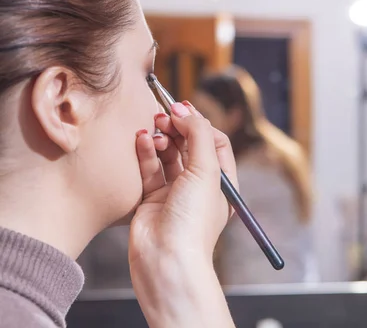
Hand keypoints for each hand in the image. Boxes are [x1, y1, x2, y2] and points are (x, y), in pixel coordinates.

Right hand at [129, 101, 236, 327]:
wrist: (166, 259)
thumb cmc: (193, 220)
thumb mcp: (207, 171)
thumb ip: (198, 135)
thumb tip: (185, 111)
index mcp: (222, 182)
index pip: (215, 142)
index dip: (199, 123)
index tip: (182, 110)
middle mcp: (200, 186)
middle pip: (190, 145)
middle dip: (177, 128)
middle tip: (163, 116)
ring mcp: (175, 192)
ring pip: (168, 155)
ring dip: (161, 139)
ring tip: (153, 131)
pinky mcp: (152, 199)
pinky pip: (150, 168)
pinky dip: (146, 152)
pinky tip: (142, 140)